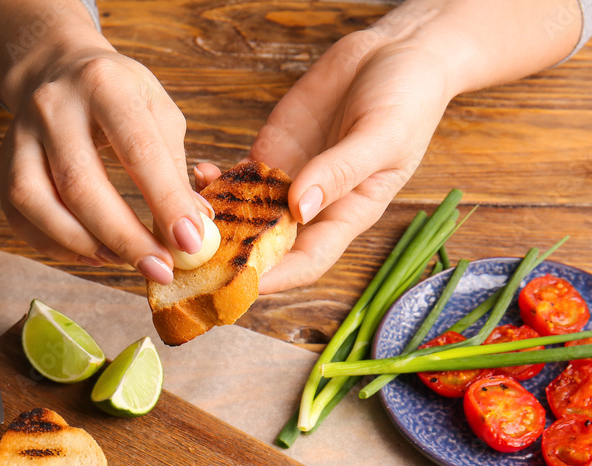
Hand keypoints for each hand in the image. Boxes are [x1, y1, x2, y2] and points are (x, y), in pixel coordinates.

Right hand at [0, 3, 209, 283]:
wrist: (60, 70)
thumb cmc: (120, 97)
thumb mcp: (159, 112)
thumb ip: (175, 169)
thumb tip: (194, 231)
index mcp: (104, 84)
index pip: (137, 149)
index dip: (165, 200)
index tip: (190, 242)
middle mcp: (53, 106)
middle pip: (81, 184)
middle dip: (125, 237)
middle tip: (160, 269)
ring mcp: (20, 135)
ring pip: (38, 204)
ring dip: (85, 245)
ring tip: (124, 261)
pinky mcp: (2, 164)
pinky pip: (20, 218)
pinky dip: (57, 246)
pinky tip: (91, 253)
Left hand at [196, 0, 580, 293]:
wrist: (395, 54)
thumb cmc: (407, 101)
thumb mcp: (383, 136)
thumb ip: (341, 171)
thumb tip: (300, 208)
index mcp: (347, 214)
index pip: (308, 261)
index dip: (276, 277)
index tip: (241, 285)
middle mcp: (312, 207)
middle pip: (268, 248)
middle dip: (232, 259)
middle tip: (193, 263)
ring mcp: (288, 181)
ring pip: (245, 216)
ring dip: (216, 222)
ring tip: (184, 219)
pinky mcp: (272, 153)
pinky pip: (237, 178)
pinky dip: (215, 182)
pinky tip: (196, 176)